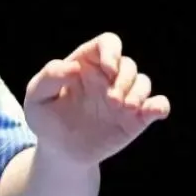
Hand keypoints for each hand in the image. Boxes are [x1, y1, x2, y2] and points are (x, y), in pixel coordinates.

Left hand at [23, 32, 169, 166]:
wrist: (59, 151)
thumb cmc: (45, 119)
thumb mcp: (36, 97)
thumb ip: (49, 77)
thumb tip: (73, 67)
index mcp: (85, 65)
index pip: (107, 43)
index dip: (112, 51)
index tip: (108, 69)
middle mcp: (107, 78)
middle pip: (128, 64)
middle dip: (124, 80)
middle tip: (111, 101)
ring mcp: (123, 97)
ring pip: (143, 82)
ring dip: (138, 93)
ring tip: (123, 109)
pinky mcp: (136, 118)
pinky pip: (158, 105)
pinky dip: (159, 106)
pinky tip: (152, 112)